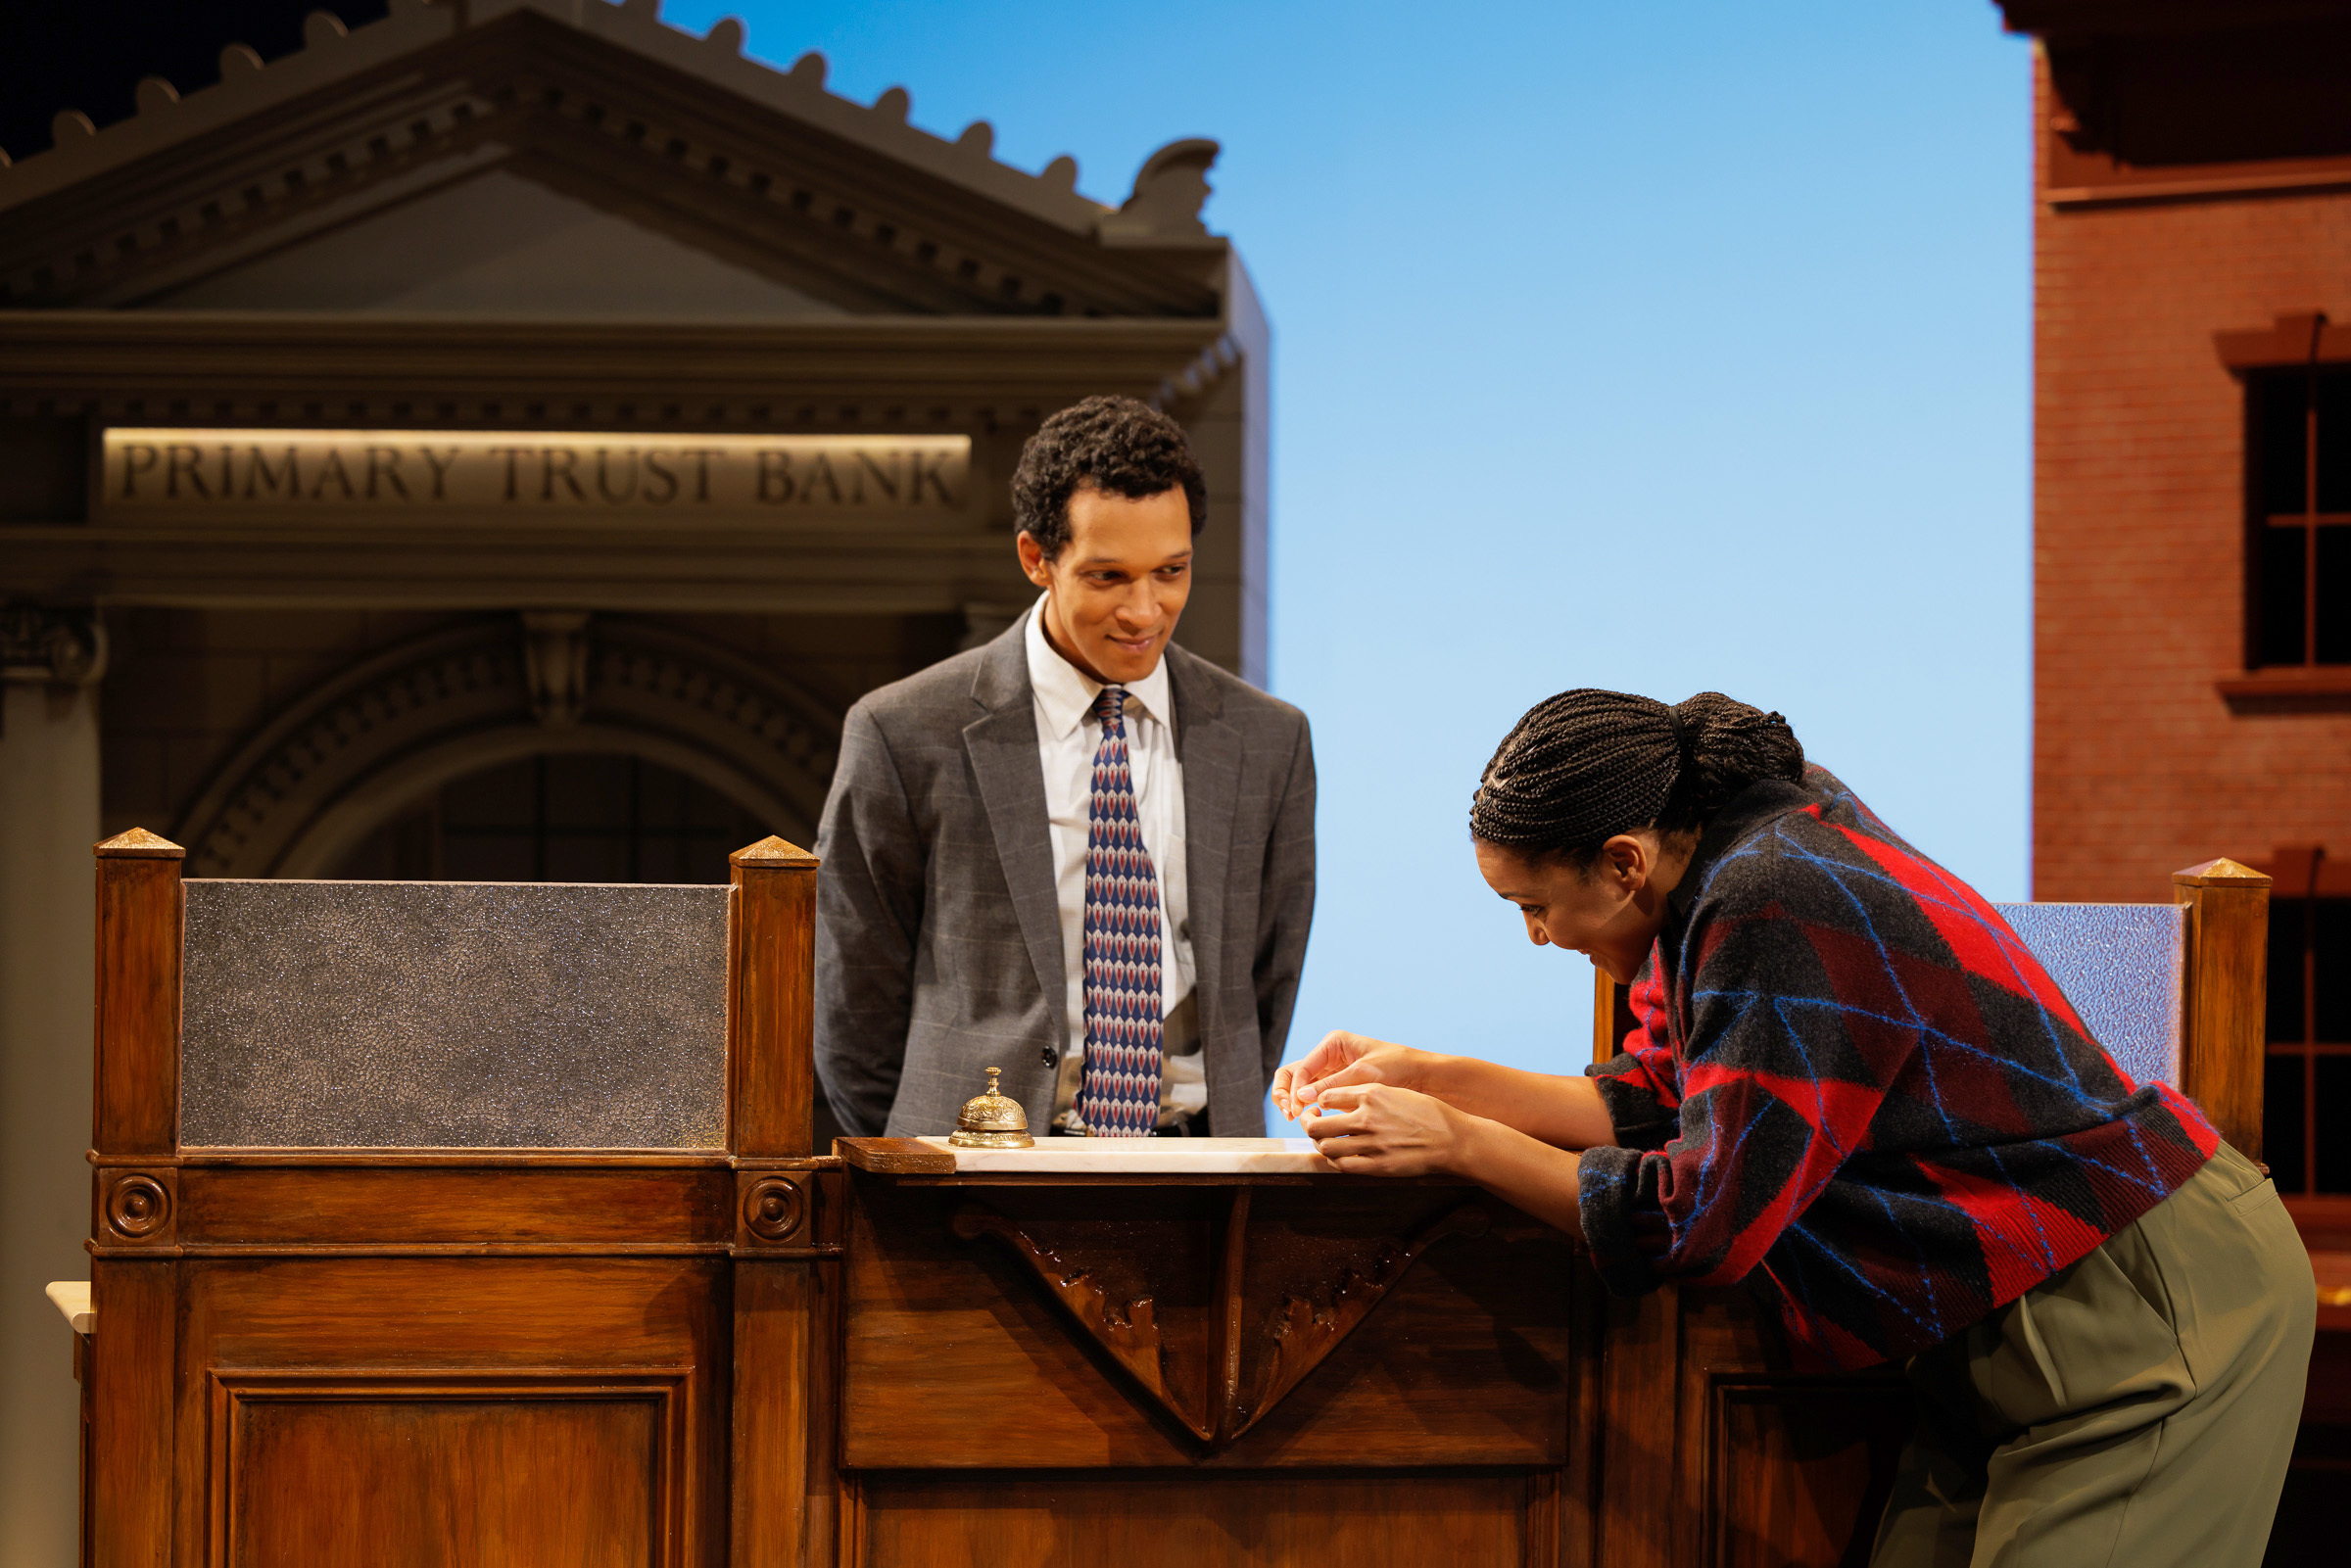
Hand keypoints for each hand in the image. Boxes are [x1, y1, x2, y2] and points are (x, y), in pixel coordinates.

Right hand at [1272, 1030, 1439, 1122]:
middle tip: (1290, 1113)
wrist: (1421, 1078)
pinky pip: (1315, 1097)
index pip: (1301, 1067)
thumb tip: (1302, 1097)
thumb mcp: (1364, 1075)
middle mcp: (1328, 1057)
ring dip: (1294, 1101)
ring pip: (1300, 1087)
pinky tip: (1313, 1121)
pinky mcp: (1338, 1089)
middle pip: (1293, 1074)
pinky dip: (1309, 1108)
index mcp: (1332, 1043)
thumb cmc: (1397, 1068)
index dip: (1295, 1089)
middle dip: (1286, 1092)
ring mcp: (1332, 1073)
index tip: (1298, 1108)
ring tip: (1296, 1118)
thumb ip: (1333, 1085)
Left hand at [1302, 1083, 1476, 1177]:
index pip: (1326, 1097)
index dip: (1318, 1103)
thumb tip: (1339, 1101)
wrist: (1452, 1138)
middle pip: (1318, 1125)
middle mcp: (1366, 1118)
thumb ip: (1367, 1095)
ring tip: (1323, 1141)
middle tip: (1311, 1123)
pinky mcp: (1378, 1165)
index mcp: (1371, 1094)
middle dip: (1309, 1125)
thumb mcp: (1395, 1092)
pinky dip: (1334, 1161)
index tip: (1319, 1107)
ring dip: (1319, 1145)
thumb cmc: (1427, 1113)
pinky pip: (1343, 1166)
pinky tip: (1338, 1156)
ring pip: (1326, 1148)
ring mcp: (1371, 1144)